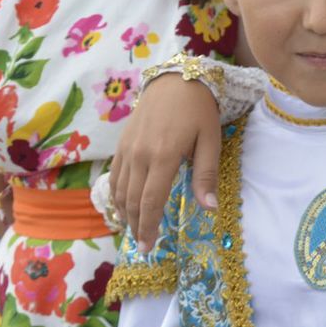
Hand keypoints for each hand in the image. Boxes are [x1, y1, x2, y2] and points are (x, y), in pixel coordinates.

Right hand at [109, 74, 221, 251]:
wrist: (174, 79)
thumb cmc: (198, 111)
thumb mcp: (210, 141)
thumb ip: (206, 175)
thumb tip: (210, 208)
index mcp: (164, 155)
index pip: (152, 201)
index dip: (149, 226)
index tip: (150, 246)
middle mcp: (140, 155)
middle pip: (133, 200)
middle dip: (137, 226)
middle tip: (143, 245)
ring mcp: (127, 149)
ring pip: (120, 190)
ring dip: (126, 214)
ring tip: (136, 230)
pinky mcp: (121, 144)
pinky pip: (115, 176)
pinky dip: (117, 195)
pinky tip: (125, 206)